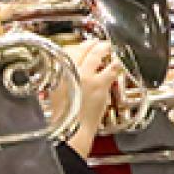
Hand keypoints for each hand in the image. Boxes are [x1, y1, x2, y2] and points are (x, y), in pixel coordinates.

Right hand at [64, 40, 120, 157]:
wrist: (70, 130)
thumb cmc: (63, 116)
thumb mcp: (54, 93)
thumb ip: (62, 79)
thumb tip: (67, 72)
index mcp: (57, 72)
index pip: (67, 51)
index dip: (76, 46)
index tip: (81, 46)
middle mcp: (70, 70)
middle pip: (82, 49)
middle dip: (90, 44)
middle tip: (97, 42)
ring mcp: (86, 76)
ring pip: (97, 54)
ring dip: (104, 48)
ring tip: (108, 47)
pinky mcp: (100, 84)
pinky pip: (111, 68)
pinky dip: (116, 62)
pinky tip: (118, 61)